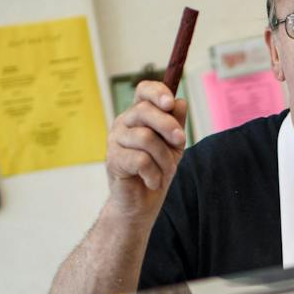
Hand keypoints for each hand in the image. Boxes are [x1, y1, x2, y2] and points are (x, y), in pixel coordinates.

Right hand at [104, 80, 188, 220]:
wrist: (142, 203)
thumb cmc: (157, 171)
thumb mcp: (173, 146)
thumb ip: (176, 124)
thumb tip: (181, 101)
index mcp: (138, 115)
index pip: (143, 90)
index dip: (157, 92)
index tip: (170, 103)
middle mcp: (124, 123)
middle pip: (145, 111)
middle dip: (168, 126)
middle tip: (180, 142)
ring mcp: (115, 140)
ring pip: (146, 137)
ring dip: (163, 158)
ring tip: (164, 172)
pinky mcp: (113, 160)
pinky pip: (141, 160)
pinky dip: (153, 174)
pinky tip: (152, 181)